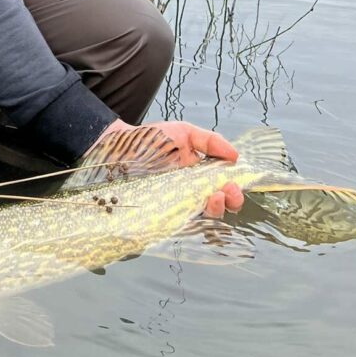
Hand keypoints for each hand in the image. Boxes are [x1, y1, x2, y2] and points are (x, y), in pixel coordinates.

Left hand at [98, 119, 244, 218]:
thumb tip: (235, 156)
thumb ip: (210, 141)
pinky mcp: (163, 213)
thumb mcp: (184, 132)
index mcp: (200, 173)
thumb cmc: (151, 138)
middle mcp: (192, 191)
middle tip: (227, 193)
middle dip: (230, 202)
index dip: (234, 189)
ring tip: (213, 197)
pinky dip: (193, 221)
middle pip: (219, 205)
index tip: (235, 184)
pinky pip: (182, 223)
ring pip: (204, 217)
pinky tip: (196, 209)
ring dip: (215, 210)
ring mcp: (178, 204)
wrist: (120, 147)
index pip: (224, 187)